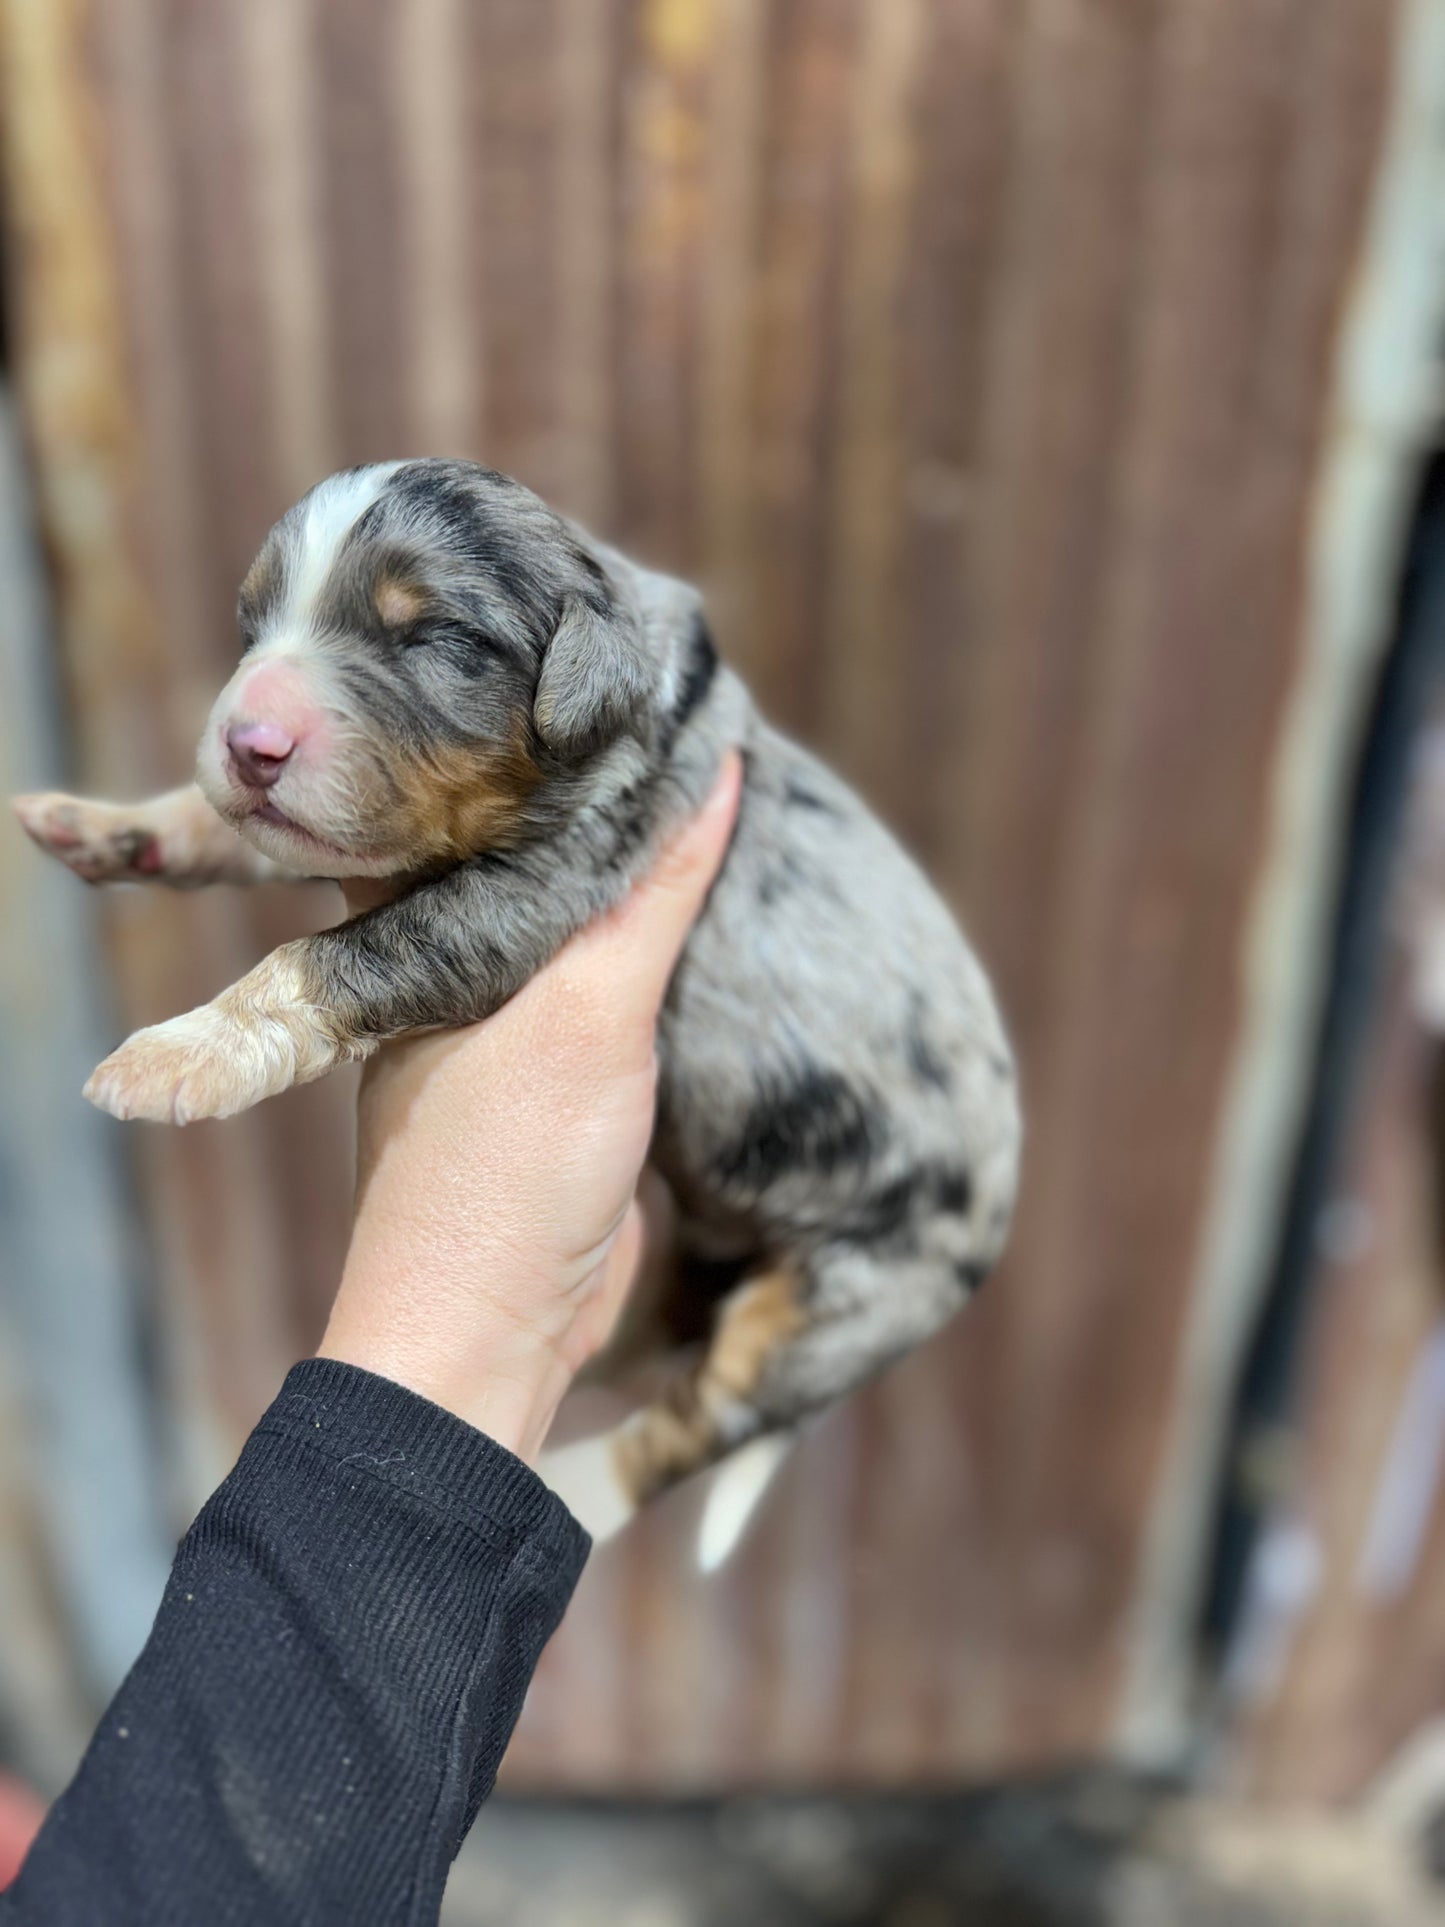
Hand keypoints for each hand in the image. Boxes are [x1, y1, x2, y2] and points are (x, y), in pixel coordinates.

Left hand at [316, 756, 741, 1461]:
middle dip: (584, 787)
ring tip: (693, 777)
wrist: (490, 1336)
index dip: (507, 720)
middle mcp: (449, 963)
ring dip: (620, 865)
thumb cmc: (503, 1171)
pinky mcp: (550, 1073)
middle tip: (662, 700)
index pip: (454, 788)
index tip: (578, 653)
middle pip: (520, 845)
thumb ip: (647, 897)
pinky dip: (643, 940)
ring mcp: (498, 1019)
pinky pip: (600, 980)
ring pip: (564, 915)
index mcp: (419, 931)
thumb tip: (714, 767)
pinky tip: (696, 901)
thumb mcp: (588, 1016)